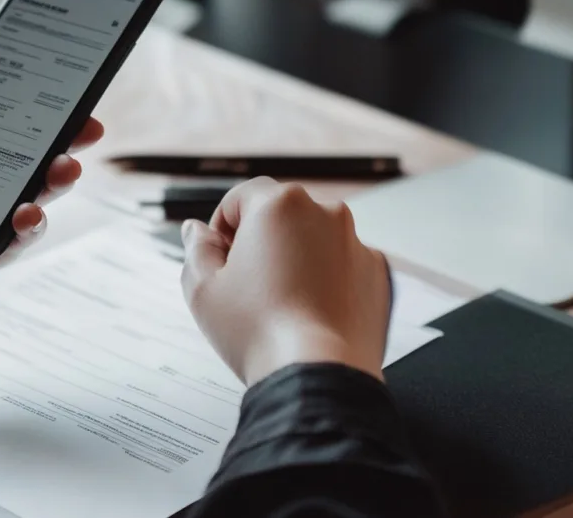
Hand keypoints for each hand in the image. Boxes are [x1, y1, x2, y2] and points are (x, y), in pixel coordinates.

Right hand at [180, 177, 390, 385]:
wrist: (318, 376)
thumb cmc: (259, 332)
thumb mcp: (203, 287)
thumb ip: (196, 248)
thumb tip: (198, 231)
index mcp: (280, 204)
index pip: (241, 197)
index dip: (223, 227)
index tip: (221, 257)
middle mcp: (325, 213)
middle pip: (281, 215)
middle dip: (261, 241)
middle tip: (247, 283)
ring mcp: (356, 243)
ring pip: (314, 239)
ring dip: (295, 258)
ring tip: (280, 302)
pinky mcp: (377, 273)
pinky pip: (342, 265)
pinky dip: (326, 280)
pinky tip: (308, 312)